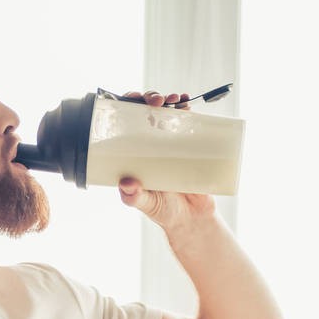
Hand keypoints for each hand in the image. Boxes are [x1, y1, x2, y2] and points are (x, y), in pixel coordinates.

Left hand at [118, 90, 216, 231]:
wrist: (193, 219)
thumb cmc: (164, 211)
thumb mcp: (146, 204)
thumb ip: (135, 197)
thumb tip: (126, 183)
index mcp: (134, 154)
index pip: (125, 123)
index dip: (126, 106)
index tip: (131, 99)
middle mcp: (150, 144)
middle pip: (146, 112)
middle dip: (150, 99)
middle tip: (157, 101)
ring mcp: (171, 143)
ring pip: (167, 113)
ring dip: (170, 101)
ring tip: (175, 101)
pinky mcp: (190, 146)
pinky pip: (188, 123)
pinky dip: (188, 110)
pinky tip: (188, 103)